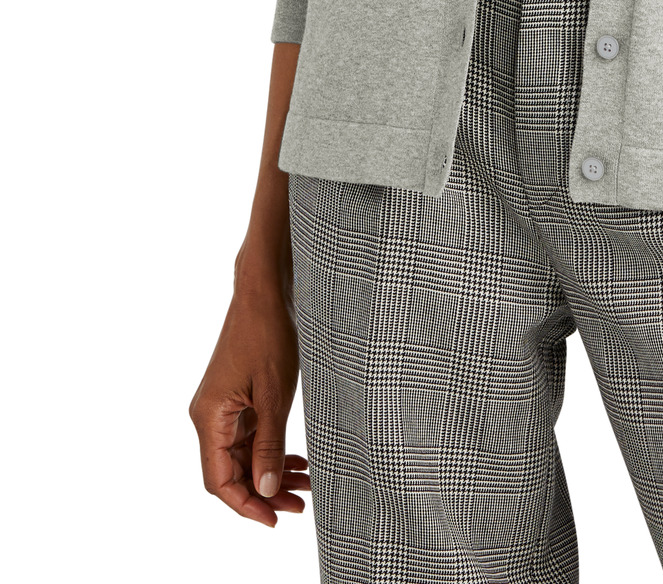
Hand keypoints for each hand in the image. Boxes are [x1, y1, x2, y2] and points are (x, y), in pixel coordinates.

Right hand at [189, 284, 309, 526]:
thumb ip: (269, 445)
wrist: (264, 291)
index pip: (219, 481)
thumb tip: (265, 491)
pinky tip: (296, 460)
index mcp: (209, 418)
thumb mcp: (274, 395)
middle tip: (300, 504)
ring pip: (242, 456)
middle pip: (231, 472)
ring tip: (305, 485)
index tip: (275, 520)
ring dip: (270, 472)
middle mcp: (209, 417)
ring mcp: (222, 407)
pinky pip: (249, 437)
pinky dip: (270, 450)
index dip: (246, 505)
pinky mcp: (236, 398)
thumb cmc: (269, 334)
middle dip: (264, 492)